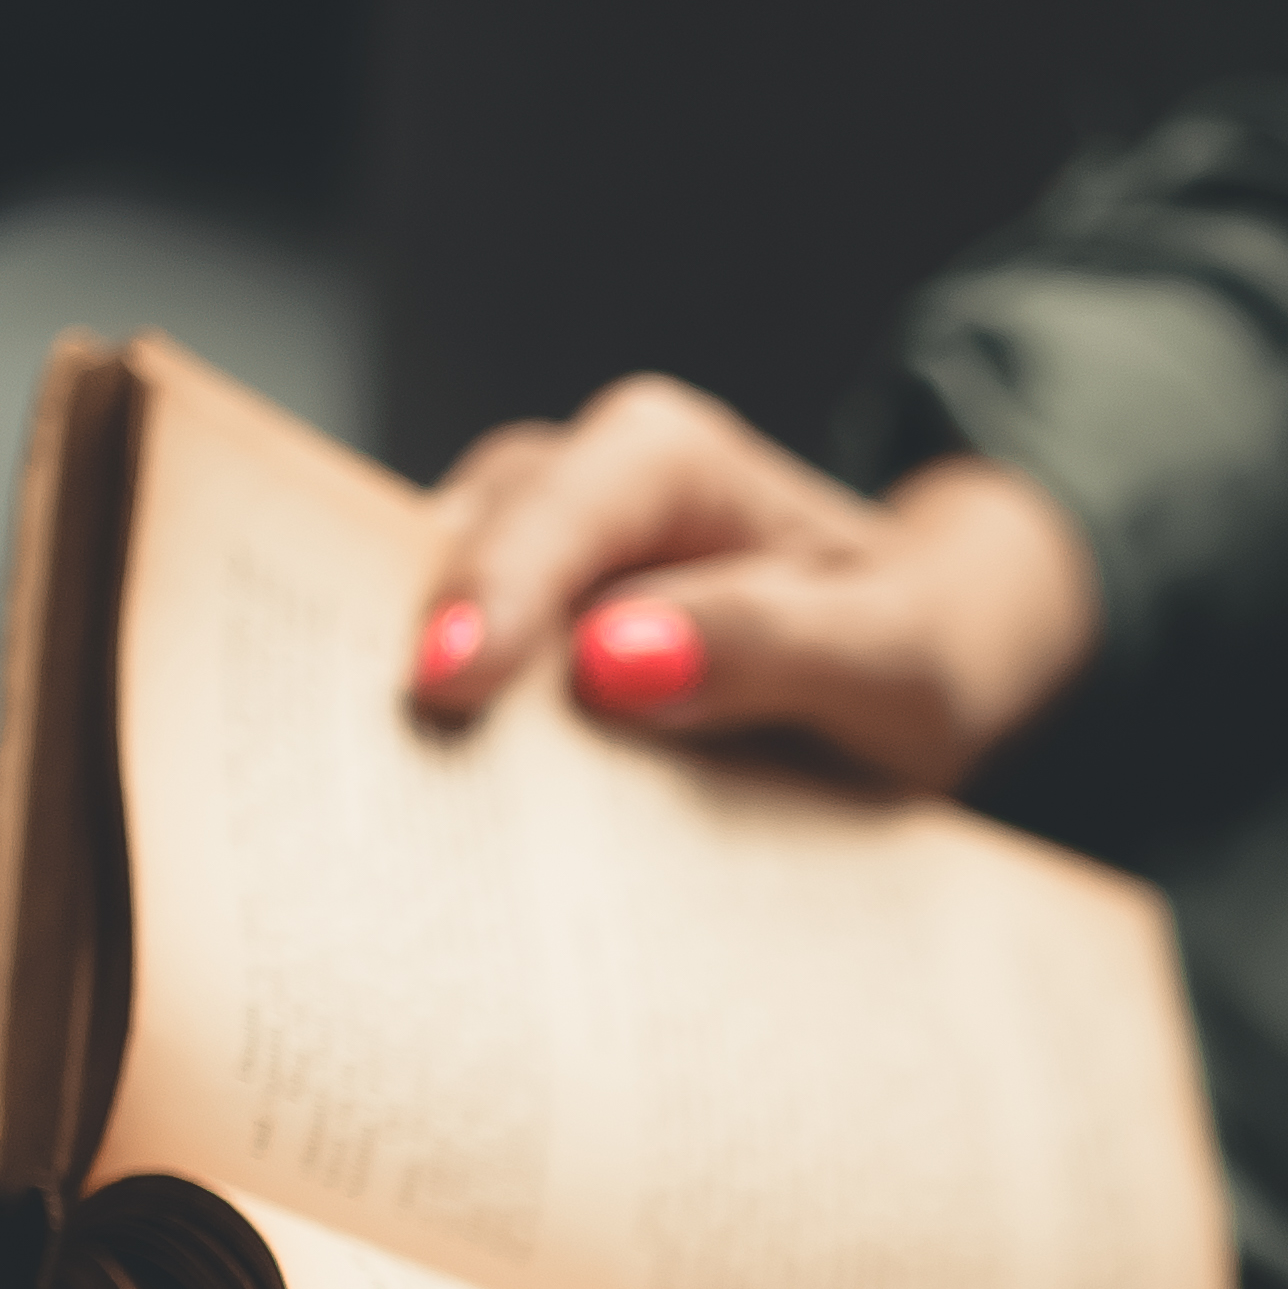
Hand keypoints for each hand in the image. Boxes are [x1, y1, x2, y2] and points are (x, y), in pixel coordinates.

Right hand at [404, 375, 1102, 785]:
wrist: (916, 664)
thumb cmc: (913, 648)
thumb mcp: (891, 659)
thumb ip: (766, 648)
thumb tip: (612, 663)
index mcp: (669, 461)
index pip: (557, 510)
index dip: (494, 593)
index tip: (444, 686)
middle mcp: (580, 487)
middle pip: (461, 552)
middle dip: (413, 650)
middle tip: (371, 770)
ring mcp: (535, 563)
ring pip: (427, 609)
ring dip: (407, 706)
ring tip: (385, 810)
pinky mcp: (519, 639)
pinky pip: (454, 676)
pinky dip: (441, 746)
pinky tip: (432, 827)